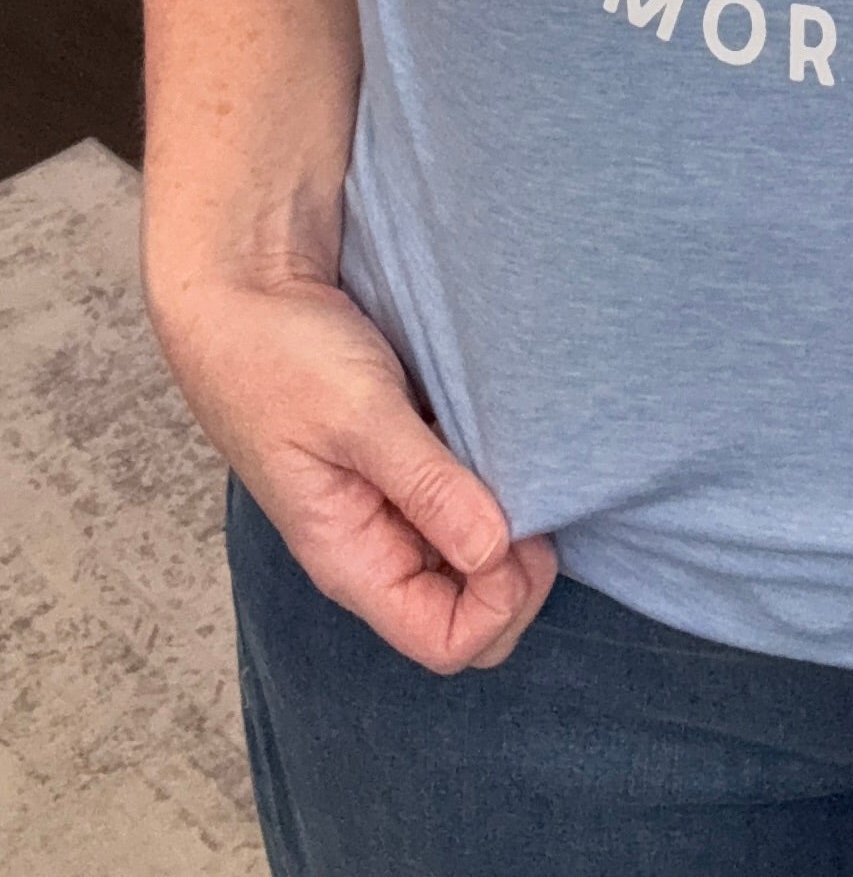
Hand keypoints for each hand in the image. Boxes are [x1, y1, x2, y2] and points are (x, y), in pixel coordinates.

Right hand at [149, 265, 557, 671]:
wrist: (243, 287)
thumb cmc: (278, 355)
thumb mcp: (359, 416)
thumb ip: (427, 487)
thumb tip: (496, 554)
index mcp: (352, 559)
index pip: (446, 642)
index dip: (500, 604)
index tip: (524, 534)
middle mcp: (374, 545)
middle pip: (468, 611)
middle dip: (516, 575)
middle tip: (533, 498)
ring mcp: (388, 503)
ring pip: (471, 557)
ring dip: (509, 526)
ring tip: (520, 463)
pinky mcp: (401, 459)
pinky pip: (460, 499)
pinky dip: (494, 482)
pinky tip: (502, 440)